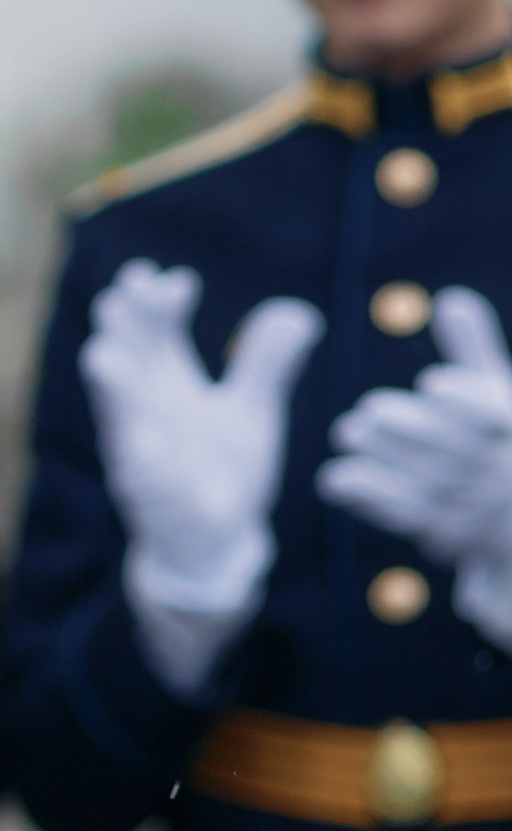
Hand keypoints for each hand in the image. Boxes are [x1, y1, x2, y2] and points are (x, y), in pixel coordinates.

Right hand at [81, 260, 322, 695]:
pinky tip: (141, 438)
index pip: (156, 335)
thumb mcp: (251, 411)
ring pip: (118, 411)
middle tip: (129, 288)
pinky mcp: (150, 493)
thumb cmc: (224, 470)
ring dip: (110, 384)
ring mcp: (141, 450)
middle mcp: (147, 411)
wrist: (214, 542)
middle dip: (124, 326)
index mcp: (169, 387)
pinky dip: (136, 453)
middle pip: (128, 357)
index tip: (177, 280)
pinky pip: (138, 471)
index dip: (159, 306)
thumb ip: (266, 363)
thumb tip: (299, 311)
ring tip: (102, 352)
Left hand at [320, 287, 511, 648]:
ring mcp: (470, 505)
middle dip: (410, 429)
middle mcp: (496, 470)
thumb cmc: (498, 435)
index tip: (430, 381)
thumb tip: (450, 299)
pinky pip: (404, 516)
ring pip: (426, 484)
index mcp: (510, 429)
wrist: (510, 514)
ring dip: (384, 459)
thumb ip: (471, 350)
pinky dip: (370, 498)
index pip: (495, 414)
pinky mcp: (441, 531)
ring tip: (348, 432)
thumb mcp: (494, 393)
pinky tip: (336, 479)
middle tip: (369, 410)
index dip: (465, 397)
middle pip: (454, 450)